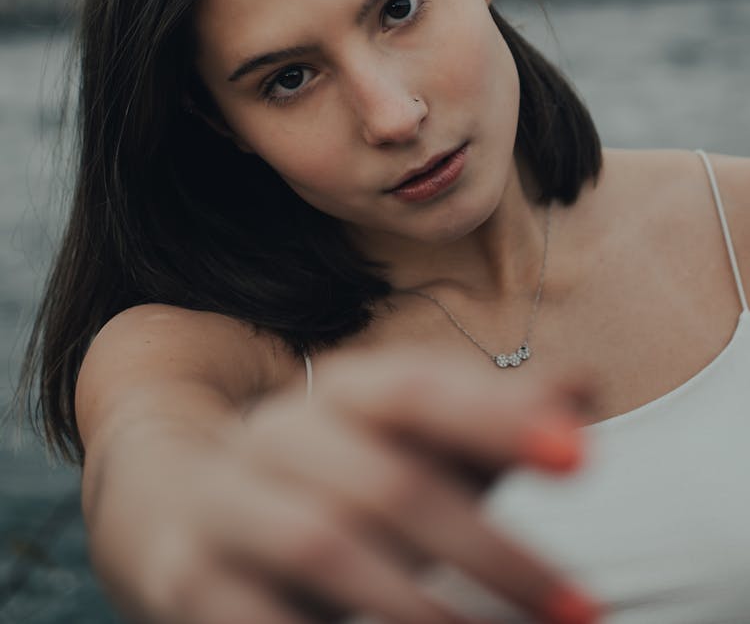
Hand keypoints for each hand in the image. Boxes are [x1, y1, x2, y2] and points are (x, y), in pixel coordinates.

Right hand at [86, 347, 598, 623]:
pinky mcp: (192, 580)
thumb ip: (495, 418)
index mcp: (339, 391)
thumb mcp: (416, 442)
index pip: (417, 388)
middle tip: (581, 606)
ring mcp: (229, 505)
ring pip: (325, 544)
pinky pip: (262, 619)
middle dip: (489, 549)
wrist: (183, 505)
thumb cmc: (339, 477)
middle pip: (385, 480)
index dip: (497, 417)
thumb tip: (585, 386)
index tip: (584, 456)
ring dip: (422, 605)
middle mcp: (279, 432)